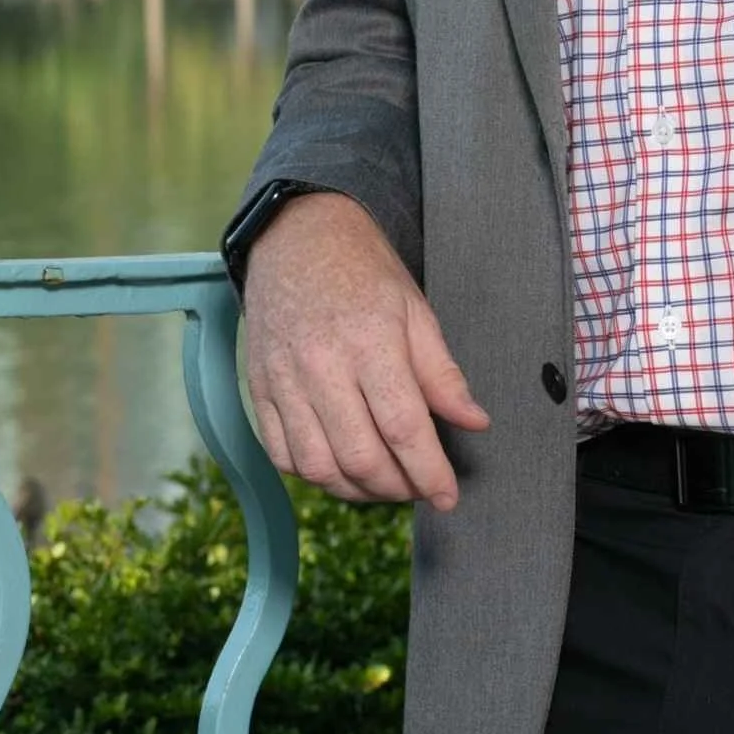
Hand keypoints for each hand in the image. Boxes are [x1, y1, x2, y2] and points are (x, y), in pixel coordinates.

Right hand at [244, 191, 489, 510]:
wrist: (297, 236)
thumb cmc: (364, 270)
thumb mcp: (416, 310)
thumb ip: (443, 374)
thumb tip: (475, 422)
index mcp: (371, 343)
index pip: (404, 427)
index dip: (429, 472)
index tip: (448, 497)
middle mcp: (322, 367)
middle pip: (360, 456)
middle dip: (397, 487)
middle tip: (419, 487)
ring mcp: (284, 381)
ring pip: (318, 467)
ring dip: (356, 490)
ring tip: (385, 483)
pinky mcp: (259, 389)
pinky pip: (282, 455)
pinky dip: (314, 475)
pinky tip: (341, 468)